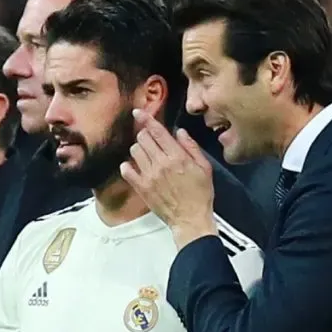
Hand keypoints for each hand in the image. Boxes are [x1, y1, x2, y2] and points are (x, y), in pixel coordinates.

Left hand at [121, 110, 216, 248]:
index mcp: (177, 156)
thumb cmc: (200, 194)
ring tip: (146, 156)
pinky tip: (134, 167)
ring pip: (134, 151)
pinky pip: (127, 170)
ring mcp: (149, 176)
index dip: (146, 119)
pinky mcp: (142, 188)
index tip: (137, 112)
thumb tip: (179, 131)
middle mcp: (161, 163)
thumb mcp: (204, 168)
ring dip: (138, 149)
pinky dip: (128, 166)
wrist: (190, 219)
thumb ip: (191, 147)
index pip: (157, 131)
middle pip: (143, 138)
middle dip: (145, 135)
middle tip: (151, 141)